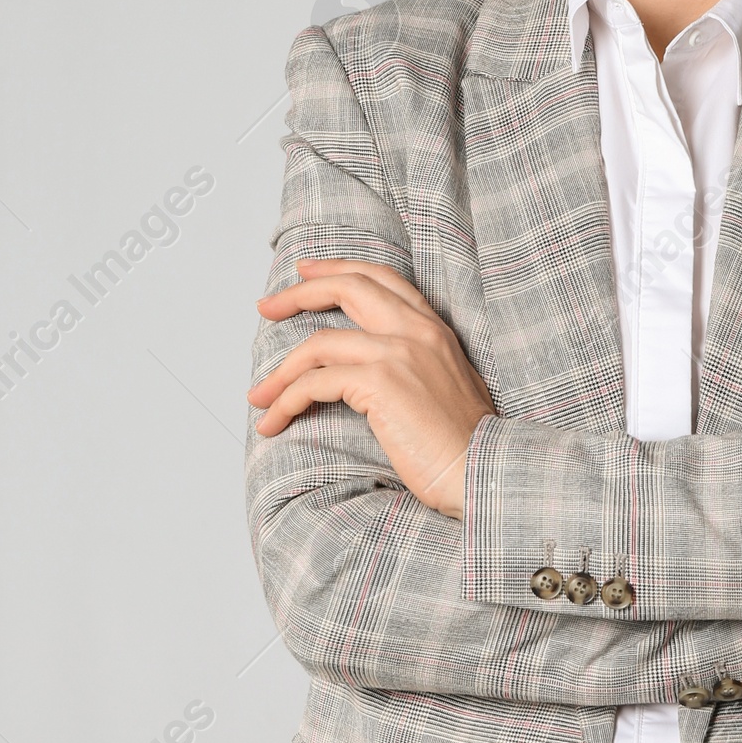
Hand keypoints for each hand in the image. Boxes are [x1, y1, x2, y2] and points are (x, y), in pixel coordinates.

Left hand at [249, 260, 494, 518]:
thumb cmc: (465, 444)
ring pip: (318, 344)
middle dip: (298, 294)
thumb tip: (371, 370)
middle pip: (347, 287)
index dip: (338, 270)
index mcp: (434, 329)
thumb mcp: (448, 386)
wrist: (482, 472)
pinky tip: (274, 421)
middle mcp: (416, 331)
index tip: (305, 274)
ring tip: (259, 396)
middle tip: (267, 306)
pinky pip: (314, 383)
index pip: (381, 279)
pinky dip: (286, 401)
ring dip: (280, 373)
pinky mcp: (379, 383)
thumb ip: (417, 363)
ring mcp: (398, 353)